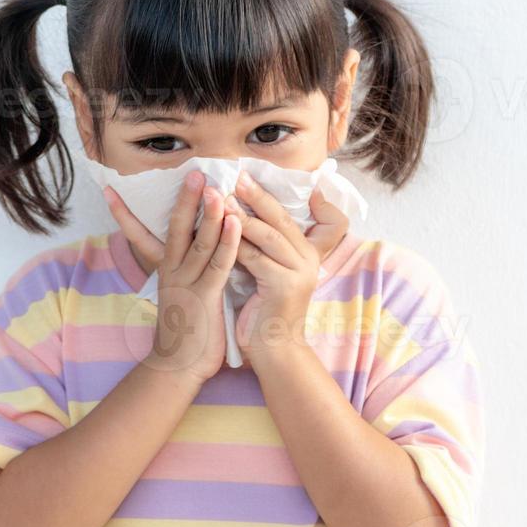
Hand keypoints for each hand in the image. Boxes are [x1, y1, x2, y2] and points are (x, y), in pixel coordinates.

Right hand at [104, 170, 242, 385]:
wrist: (178, 368)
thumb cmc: (185, 331)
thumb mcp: (179, 295)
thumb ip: (183, 271)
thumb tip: (188, 250)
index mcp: (165, 270)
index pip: (141, 234)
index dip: (125, 213)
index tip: (111, 189)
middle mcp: (172, 272)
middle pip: (176, 228)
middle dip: (185, 199)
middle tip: (193, 172)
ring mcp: (187, 284)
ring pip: (199, 242)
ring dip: (209, 214)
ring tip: (217, 188)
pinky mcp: (205, 296)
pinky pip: (219, 264)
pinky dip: (228, 241)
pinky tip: (236, 222)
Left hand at [226, 171, 349, 365]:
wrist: (275, 350)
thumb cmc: (265, 311)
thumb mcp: (269, 273)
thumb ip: (263, 249)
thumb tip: (240, 218)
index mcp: (305, 253)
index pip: (286, 217)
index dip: (267, 196)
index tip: (247, 176)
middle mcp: (307, 260)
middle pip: (280, 219)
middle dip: (256, 196)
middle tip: (235, 177)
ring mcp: (299, 273)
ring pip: (268, 236)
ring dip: (243, 215)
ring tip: (223, 198)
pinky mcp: (285, 287)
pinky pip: (256, 259)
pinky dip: (236, 244)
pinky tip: (219, 232)